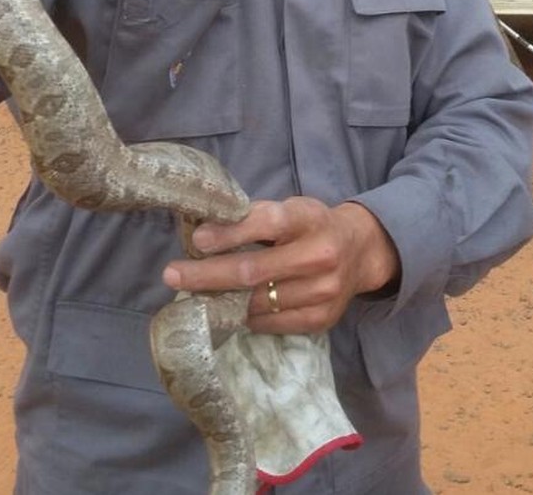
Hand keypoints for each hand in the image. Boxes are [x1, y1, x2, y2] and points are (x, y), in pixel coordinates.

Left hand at [162, 197, 399, 334]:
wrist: (360, 252)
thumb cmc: (311, 225)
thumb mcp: (290, 208)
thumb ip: (254, 218)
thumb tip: (203, 232)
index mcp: (310, 219)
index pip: (267, 224)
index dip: (230, 233)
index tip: (197, 240)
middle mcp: (320, 256)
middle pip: (254, 270)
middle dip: (207, 274)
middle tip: (172, 274)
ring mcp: (323, 292)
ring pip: (258, 302)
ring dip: (220, 300)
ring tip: (193, 294)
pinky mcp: (321, 320)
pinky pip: (270, 324)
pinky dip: (243, 317)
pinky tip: (226, 309)